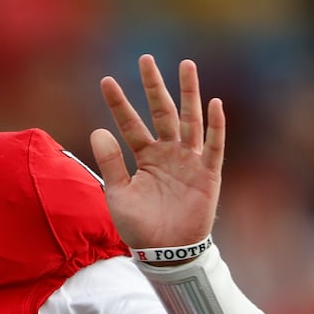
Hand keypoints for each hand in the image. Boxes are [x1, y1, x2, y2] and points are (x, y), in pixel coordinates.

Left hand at [89, 55, 223, 250]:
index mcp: (145, 157)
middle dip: (153, 86)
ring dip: (189, 93)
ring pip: (189, 119)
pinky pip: (214, 146)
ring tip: (186, 65)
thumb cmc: (140, 227)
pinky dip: (215, 126)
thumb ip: (110, 163)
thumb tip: (97, 130)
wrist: (165, 254)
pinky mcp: (208, 174)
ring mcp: (189, 160)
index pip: (129, 124)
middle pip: (161, 112)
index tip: (105, 81)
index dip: (118, 104)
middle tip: (145, 59)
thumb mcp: (118, 194)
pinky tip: (213, 103)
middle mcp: (168, 153)